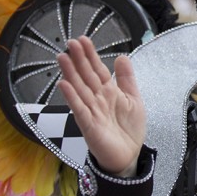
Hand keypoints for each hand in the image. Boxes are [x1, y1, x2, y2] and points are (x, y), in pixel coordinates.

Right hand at [57, 36, 145, 175]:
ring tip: (63, 58)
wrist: (129, 156)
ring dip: (71, 73)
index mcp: (109, 92)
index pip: (98, 70)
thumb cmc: (129, 129)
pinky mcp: (88, 125)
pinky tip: (64, 84)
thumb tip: (122, 56)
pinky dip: (72, 97)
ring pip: (79, 89)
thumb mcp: (134, 99)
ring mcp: (91, 111)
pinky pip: (79, 109)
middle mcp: (97, 99)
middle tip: (70, 43)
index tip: (83, 40)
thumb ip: (127, 79)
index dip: (91, 55)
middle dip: (79, 60)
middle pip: (86, 76)